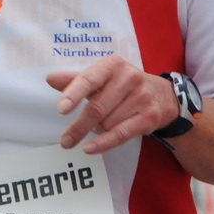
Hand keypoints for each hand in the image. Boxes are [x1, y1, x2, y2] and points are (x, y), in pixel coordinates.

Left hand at [47, 57, 178, 153]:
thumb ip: (77, 79)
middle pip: (96, 107)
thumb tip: (50, 78)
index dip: (73, 94)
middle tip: (65, 141)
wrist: (162, 94)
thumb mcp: (102, 77)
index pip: (89, 79)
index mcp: (112, 65)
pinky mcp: (149, 116)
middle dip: (78, 127)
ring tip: (97, 127)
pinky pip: (121, 133)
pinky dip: (103, 143)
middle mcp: (129, 78)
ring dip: (96, 130)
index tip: (61, 108)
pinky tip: (89, 148)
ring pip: (107, 123)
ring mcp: (141, 97)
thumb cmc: (123, 85)